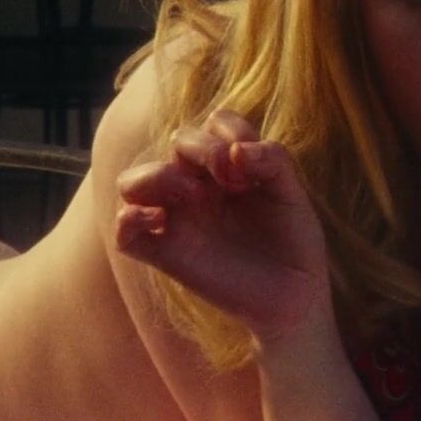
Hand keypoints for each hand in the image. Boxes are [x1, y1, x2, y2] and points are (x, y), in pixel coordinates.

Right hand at [114, 109, 329, 340]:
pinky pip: (125, 234)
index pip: (213, 124)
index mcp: (229, 167)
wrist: (295, 296)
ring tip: (192, 194)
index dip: (227, 131)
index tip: (250, 164)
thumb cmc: (293, 242)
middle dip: (199, 148)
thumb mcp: (292, 194)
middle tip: (229, 180)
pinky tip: (156, 220)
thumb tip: (236, 151)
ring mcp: (178, 219)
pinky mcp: (166, 254)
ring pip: (132, 182)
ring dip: (155, 176)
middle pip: (175, 141)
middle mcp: (198, 186)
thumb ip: (273, 160)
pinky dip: (127, 221)